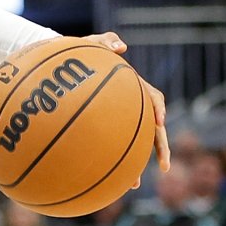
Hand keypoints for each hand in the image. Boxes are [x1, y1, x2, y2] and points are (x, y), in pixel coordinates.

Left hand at [83, 32, 169, 176]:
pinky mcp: (101, 126)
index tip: (159, 121)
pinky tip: (102, 180)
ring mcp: (116, 117)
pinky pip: (110, 146)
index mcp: (132, 87)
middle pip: (150, 128)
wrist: (61, 62)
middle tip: (164, 166)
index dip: (158, 109)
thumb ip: (104, 41)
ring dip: (136, 164)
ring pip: (132, 143)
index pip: (152, 97)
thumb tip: (119, 45)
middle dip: (159, 147)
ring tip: (134, 185)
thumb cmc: (78, 52)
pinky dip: (110, 162)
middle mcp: (128, 104)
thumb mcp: (90, 43)